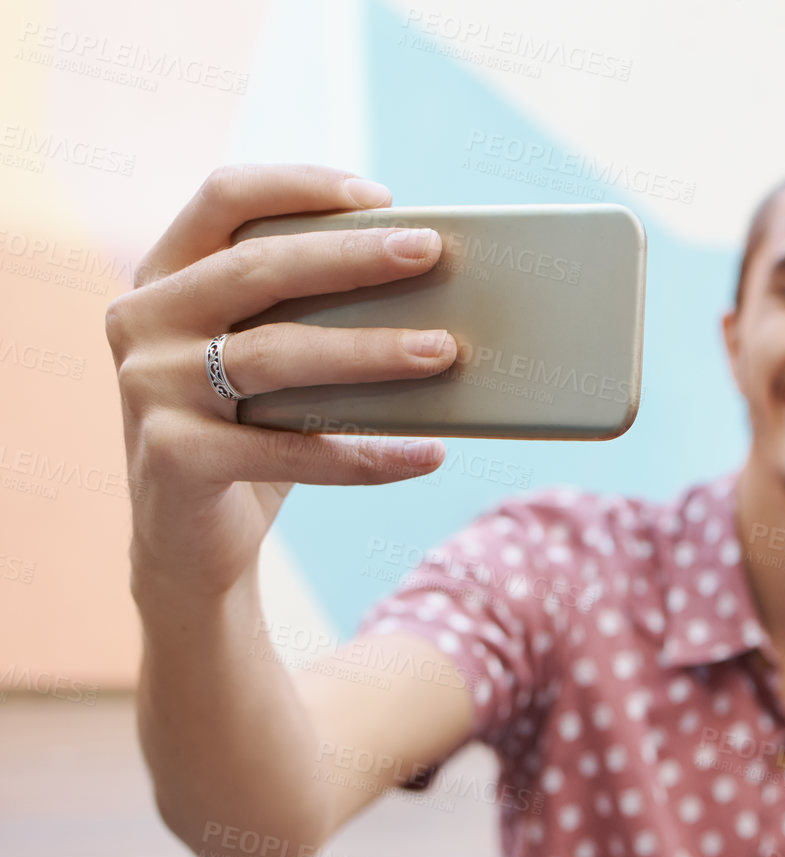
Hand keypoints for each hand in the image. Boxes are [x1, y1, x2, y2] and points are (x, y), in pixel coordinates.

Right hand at [105, 163, 459, 603]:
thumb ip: (304, 316)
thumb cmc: (246, 434)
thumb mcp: (266, 363)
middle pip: (257, 269)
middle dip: (353, 256)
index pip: (223, 198)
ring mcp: (150, 388)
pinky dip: (366, 456)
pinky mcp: (173, 456)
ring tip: (444, 351)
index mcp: (164, 277)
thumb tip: (424, 283)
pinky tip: (428, 455)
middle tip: (431, 252)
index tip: (381, 196)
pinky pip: (290, 451)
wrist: (190, 547)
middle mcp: (143, 321)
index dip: (300, 185)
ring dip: (370, 351)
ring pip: (276, 355)